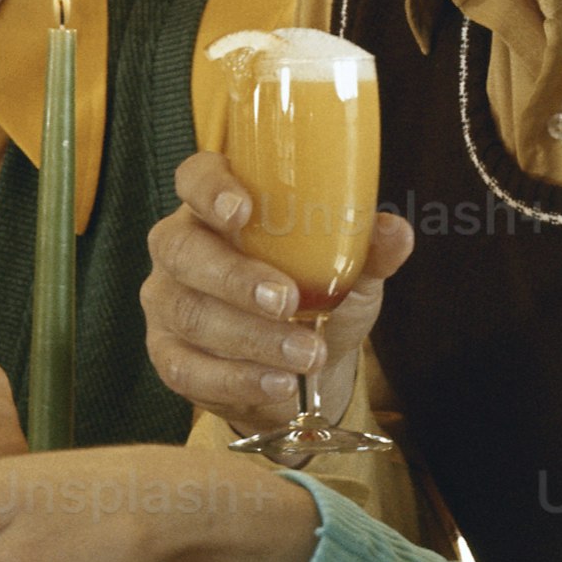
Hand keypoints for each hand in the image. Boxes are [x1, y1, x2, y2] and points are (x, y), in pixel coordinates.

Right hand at [145, 156, 411, 439]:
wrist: (302, 372)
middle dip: (236, 278)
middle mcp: (180, 248)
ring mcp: (166, 302)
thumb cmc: (317, 300)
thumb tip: (394, 231)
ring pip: (189, 312)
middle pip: (183, 250)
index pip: (196, 178)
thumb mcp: (348, 274)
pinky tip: (275, 384)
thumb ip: (367, 250)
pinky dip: (234, 379)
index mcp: (219, 209)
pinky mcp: (166, 355)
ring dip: (250, 337)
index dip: (211, 189)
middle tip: (288, 300)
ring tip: (304, 354)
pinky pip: (184, 368)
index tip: (243, 209)